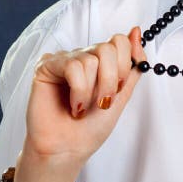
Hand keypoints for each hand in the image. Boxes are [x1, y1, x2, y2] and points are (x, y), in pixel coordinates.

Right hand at [22, 26, 146, 166]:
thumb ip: (132, 65)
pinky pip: (72, 66)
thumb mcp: (121, 94)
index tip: (118, 88)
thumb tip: (136, 32)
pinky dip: (78, 90)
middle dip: (111, 80)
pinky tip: (73, 106)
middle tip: (102, 101)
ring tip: (83, 107)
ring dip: (92, 91)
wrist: (69, 149)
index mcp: (102, 61)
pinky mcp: (46, 67)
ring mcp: (64, 60)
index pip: (120, 41)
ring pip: (91, 59)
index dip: (124, 66)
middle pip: (108, 47)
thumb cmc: (92, 127)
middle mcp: (83, 56)